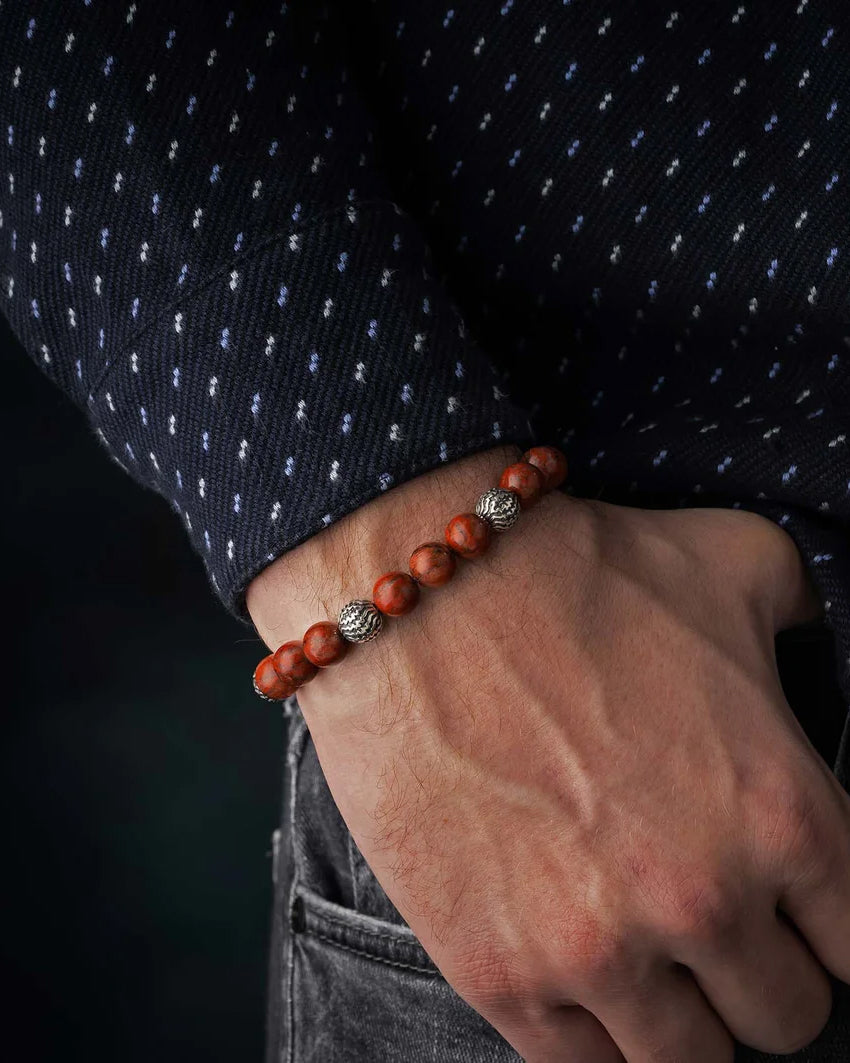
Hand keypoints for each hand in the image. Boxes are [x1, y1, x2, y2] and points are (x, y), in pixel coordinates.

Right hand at [248, 446, 849, 1061]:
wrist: (418, 590)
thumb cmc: (574, 570)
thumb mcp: (732, 561)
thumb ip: (805, 614)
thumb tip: (810, 649)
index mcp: (783, 811)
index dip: (826, 928)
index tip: (790, 912)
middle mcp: (704, 900)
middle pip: (784, 1018)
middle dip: (753, 971)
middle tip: (705, 921)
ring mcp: (598, 950)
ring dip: (677, 1016)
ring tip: (641, 956)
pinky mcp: (499, 973)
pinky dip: (591, 1035)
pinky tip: (576, 978)